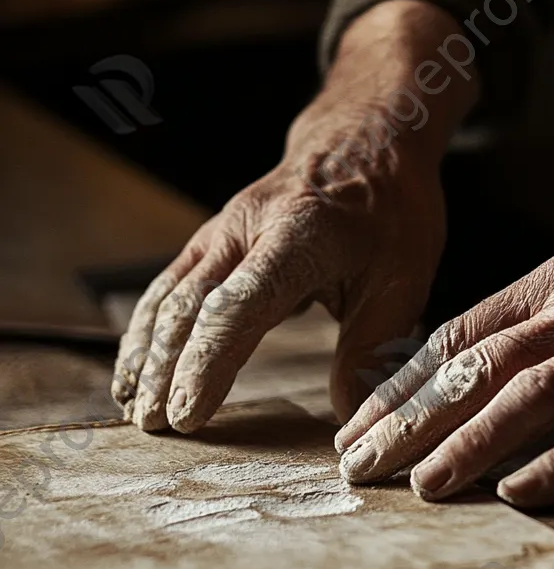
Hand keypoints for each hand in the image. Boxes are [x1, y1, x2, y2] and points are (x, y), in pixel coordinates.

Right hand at [111, 0, 477, 431]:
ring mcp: (223, 229)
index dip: (209, 363)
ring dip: (147, 354)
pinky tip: (137, 368)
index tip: (190, 413)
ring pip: (169, 295)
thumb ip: (372, 348)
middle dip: (167, 369)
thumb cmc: (391, 212)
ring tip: (137, 409)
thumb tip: (349, 419)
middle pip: (190, 305)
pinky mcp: (214, 238)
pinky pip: (170, 286)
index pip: (238, 306)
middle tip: (156, 427)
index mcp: (298, 235)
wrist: (366, 142)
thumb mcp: (402, 279)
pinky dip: (148, 330)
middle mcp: (248, 227)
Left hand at [334, 191, 553, 505]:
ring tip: (424, 489)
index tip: (360, 426)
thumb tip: (474, 379)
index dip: (402, 385)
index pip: (456, 336)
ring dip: (471, 444)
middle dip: (411, 422)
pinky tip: (520, 492)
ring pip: (530, 395)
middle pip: (477, 368)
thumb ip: (539, 329)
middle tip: (361, 468)